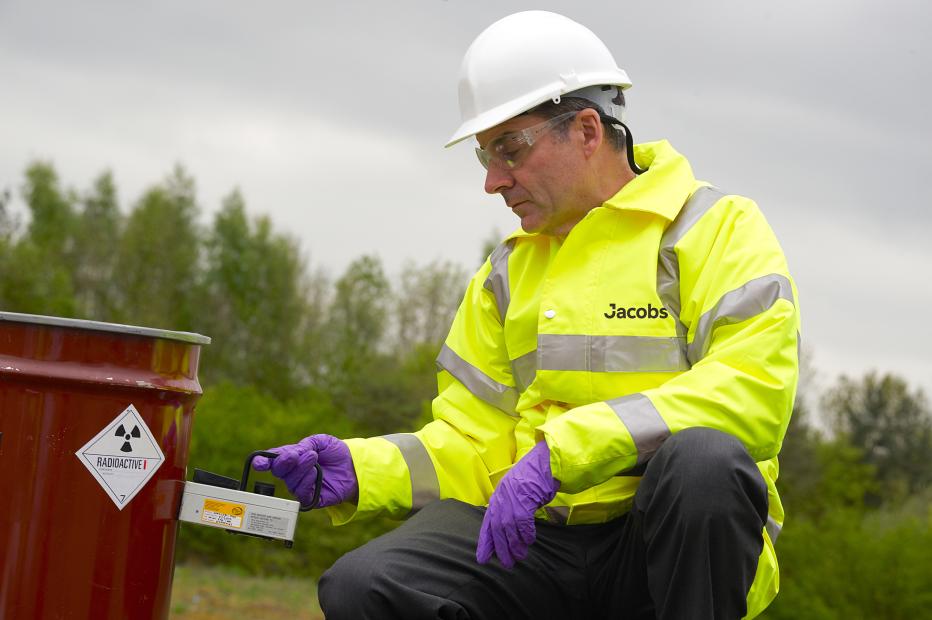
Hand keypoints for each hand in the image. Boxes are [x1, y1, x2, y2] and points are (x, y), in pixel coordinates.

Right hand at [253, 434, 357, 506]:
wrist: (354, 466)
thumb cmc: (336, 453)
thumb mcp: (321, 441)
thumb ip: (305, 444)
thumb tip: (292, 453)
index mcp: (292, 458)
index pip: (273, 460)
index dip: (263, 461)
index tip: (259, 462)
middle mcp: (293, 473)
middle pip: (279, 471)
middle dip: (283, 462)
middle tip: (294, 455)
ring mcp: (301, 486)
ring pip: (290, 481)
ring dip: (300, 468)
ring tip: (313, 457)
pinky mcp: (310, 498)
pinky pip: (301, 493)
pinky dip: (306, 481)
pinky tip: (314, 472)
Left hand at [476, 441, 559, 568]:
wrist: (546, 461)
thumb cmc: (533, 477)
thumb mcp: (516, 492)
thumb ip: (510, 507)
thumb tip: (508, 530)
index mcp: (498, 497)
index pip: (487, 523)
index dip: (485, 542)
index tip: (482, 558)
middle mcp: (501, 497)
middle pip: (497, 528)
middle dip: (501, 548)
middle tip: (507, 563)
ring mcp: (512, 497)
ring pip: (509, 527)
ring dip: (515, 544)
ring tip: (520, 556)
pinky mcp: (524, 498)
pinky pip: (523, 521)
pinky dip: (526, 533)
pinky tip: (530, 540)